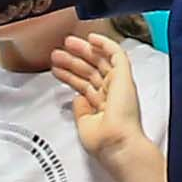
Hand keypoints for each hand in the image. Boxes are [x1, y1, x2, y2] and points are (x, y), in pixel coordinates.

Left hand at [51, 30, 146, 161]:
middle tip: (58, 53)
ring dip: (83, 51)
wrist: (116, 143)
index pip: (85, 85)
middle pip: (91, 71)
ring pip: (100, 60)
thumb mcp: (84, 124)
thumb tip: (77, 96)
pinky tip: (91, 37)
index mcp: (104, 106)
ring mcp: (119, 84)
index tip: (57, 69)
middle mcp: (112, 94)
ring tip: (66, 44)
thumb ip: (81, 108)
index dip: (70, 76)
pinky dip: (105, 43)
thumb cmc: (104, 141)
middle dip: (73, 61)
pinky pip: (117, 53)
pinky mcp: (124, 76)